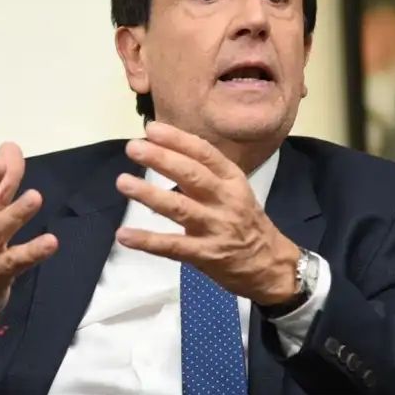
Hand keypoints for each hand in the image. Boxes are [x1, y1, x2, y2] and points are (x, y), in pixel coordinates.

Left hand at [114, 122, 300, 305]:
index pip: (204, 153)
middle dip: (161, 159)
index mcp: (232, 179)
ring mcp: (215, 228)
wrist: (270, 265)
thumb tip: (166, 150)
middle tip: (133, 147)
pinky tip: (124, 234)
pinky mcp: (205, 255)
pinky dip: (147, 240)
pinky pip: (173, 246)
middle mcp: (225, 200)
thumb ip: (204, 173)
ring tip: (124, 182)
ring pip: (179, 208)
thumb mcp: (233, 190)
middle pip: (191, 175)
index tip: (152, 129)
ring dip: (150, 194)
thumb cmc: (245, 222)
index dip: (178, 139)